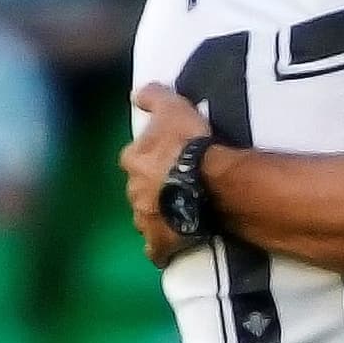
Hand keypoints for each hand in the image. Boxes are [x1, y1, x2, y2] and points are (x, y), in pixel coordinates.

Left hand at [121, 84, 212, 268]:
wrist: (210, 183)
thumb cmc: (190, 143)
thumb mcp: (174, 107)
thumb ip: (154, 97)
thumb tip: (136, 94)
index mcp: (133, 160)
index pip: (135, 158)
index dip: (150, 158)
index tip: (166, 158)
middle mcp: (133, 191)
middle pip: (139, 190)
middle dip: (152, 189)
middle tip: (175, 186)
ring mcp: (145, 219)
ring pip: (146, 218)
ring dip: (157, 217)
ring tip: (178, 215)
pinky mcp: (159, 242)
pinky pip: (156, 249)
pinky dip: (161, 248)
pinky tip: (171, 247)